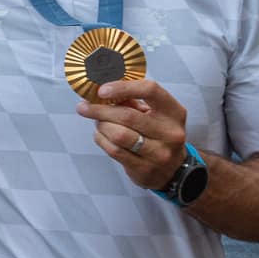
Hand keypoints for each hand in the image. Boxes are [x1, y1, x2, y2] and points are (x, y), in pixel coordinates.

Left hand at [75, 77, 191, 192]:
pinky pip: (114, 150)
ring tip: (98, 122)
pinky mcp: (145, 168)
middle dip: (101, 110)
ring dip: (101, 126)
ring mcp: (159, 152)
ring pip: (118, 135)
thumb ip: (133, 101)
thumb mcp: (155, 114)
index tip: (102, 90)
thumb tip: (103, 91)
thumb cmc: (160, 135)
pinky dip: (102, 140)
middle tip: (85, 106)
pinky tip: (101, 135)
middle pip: (128, 116)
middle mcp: (169, 132)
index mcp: (174, 111)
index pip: (150, 90)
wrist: (173, 170)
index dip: (123, 87)